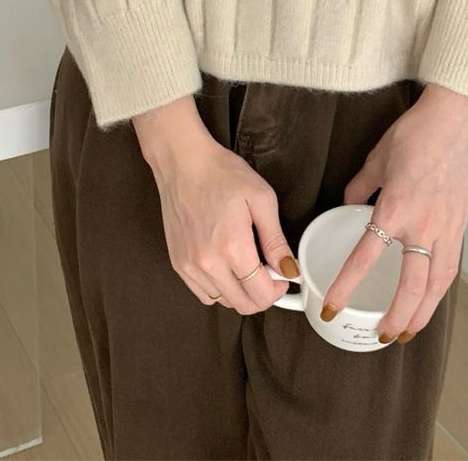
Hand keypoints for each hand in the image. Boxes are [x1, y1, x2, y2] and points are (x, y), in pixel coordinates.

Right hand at [138, 110, 298, 314]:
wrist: (183, 162)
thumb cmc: (222, 174)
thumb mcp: (261, 199)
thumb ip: (276, 239)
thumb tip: (290, 269)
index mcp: (232, 247)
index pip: (260, 294)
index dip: (279, 290)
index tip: (283, 276)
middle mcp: (208, 263)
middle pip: (242, 304)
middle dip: (262, 294)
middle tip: (269, 272)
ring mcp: (189, 265)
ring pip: (223, 301)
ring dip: (240, 292)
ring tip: (246, 265)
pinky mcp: (177, 263)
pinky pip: (203, 293)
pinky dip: (219, 289)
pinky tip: (226, 267)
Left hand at [325, 83, 467, 342]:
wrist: (455, 119)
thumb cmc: (416, 133)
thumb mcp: (377, 158)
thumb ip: (360, 187)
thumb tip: (349, 204)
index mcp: (396, 208)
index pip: (366, 256)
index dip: (347, 285)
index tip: (332, 305)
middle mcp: (423, 225)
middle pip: (412, 286)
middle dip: (397, 317)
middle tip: (381, 336)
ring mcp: (447, 227)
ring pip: (437, 284)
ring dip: (423, 312)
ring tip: (408, 331)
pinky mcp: (461, 224)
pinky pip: (450, 266)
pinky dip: (440, 288)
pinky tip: (430, 297)